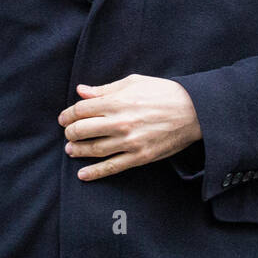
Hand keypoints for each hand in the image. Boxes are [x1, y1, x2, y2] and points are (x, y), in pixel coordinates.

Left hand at [58, 73, 201, 179]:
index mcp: (117, 101)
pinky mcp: (139, 157)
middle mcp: (120, 122)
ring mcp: (129, 142)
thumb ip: (105, 89)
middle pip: (83, 130)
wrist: (193, 111)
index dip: (68, 114)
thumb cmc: (163, 93)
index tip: (64, 119)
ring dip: (78, 151)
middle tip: (68, 134)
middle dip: (70, 133)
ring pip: (94, 150)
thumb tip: (81, 91)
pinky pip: (112, 167)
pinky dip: (95, 172)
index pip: (81, 109)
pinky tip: (83, 175)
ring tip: (71, 150)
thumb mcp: (134, 82)